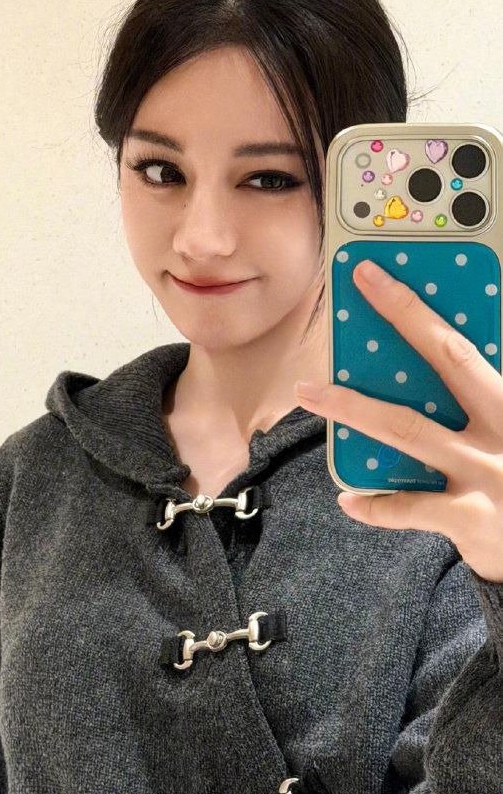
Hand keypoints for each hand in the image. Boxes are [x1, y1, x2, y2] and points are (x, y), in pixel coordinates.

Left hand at [294, 258, 502, 581]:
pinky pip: (409, 507)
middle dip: (402, 318)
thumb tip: (423, 356)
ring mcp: (488, 473)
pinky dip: (374, 504)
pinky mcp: (473, 519)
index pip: (463, 344)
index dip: (417, 307)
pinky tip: (350, 498)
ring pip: (408, 430)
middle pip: (448, 361)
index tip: (376, 274)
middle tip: (359, 287)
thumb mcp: (502, 423)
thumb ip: (477, 398)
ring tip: (310, 391)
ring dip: (352, 408)